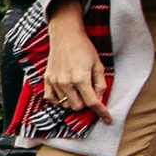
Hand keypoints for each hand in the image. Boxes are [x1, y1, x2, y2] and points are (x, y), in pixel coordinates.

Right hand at [41, 0, 110, 122]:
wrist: (65, 35)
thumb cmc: (84, 48)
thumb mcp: (98, 65)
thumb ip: (100, 84)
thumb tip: (98, 100)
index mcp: (81, 78)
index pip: (93, 103)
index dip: (102, 113)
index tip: (108, 120)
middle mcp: (66, 82)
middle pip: (78, 107)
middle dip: (86, 103)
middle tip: (89, 92)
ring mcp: (55, 82)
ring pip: (65, 104)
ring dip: (74, 101)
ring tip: (77, 89)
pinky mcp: (47, 79)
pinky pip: (51, 99)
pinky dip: (59, 100)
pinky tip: (66, 93)